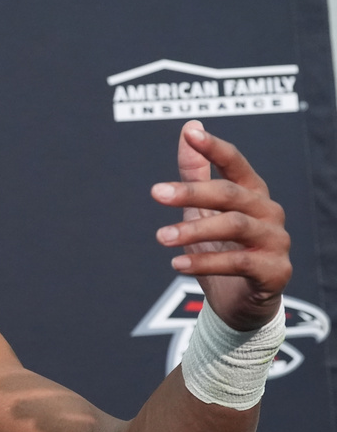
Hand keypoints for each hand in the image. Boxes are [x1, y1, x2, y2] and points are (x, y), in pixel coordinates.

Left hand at [151, 120, 290, 330]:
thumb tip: (189, 128)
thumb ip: (195, 173)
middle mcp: (268, 212)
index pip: (235, 163)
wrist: (240, 303)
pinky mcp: (274, 271)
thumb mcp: (203, 210)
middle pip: (230, 194)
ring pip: (234, 226)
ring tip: (161, 236)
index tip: (191, 133)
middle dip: (191, 191)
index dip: (214, 148)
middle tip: (156, 192)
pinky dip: (205, 263)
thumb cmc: (222, 250)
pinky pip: (239, 263)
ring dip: (193, 230)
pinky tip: (176, 264)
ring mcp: (275, 241)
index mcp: (251, 193)